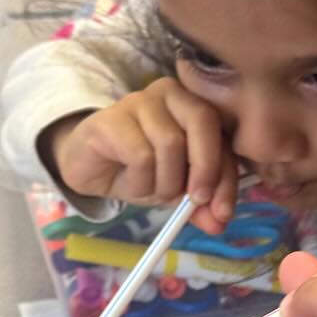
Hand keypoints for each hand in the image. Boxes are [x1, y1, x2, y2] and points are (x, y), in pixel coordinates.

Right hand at [47, 77, 238, 228]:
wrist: (89, 168)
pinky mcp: (111, 117)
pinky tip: (130, 182)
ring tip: (151, 189)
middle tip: (194, 201)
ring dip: (164, 182)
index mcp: (193, 105)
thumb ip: (200, 204)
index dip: (227, 176)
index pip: (222, 136)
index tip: (223, 212)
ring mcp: (138, 100)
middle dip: (205, 168)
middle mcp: (169, 93)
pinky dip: (140, 181)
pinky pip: (140, 155)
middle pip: (202, 122)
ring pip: (170, 143)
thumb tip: (219, 223)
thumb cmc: (138, 171)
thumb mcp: (176, 190)